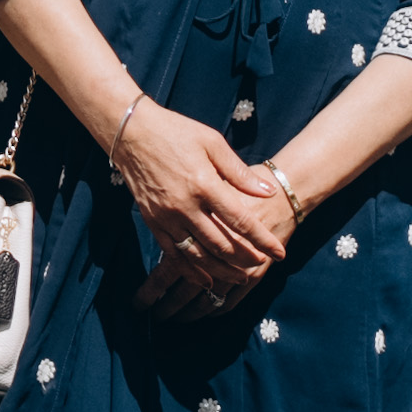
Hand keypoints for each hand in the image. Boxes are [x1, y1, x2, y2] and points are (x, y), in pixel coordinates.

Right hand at [106, 99, 288, 309]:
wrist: (131, 133)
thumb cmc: (176, 132)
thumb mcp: (212, 142)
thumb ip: (240, 172)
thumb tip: (268, 192)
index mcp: (204, 184)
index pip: (240, 221)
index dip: (262, 240)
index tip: (280, 252)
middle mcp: (185, 205)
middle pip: (221, 244)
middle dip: (245, 259)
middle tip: (261, 266)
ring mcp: (166, 217)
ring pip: (198, 255)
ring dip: (221, 270)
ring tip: (240, 277)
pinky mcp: (152, 222)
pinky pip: (174, 254)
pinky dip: (191, 270)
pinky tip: (206, 279)